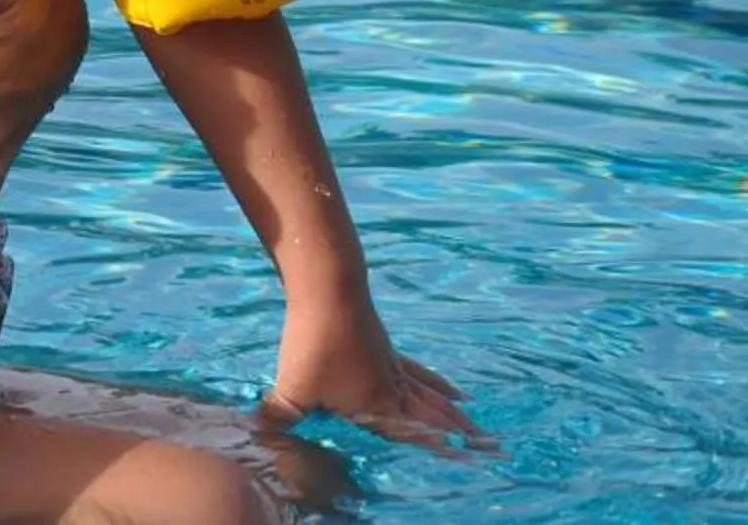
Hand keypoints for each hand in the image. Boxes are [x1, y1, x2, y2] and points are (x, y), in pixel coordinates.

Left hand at [262, 292, 486, 453]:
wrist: (328, 288)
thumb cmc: (312, 343)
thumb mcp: (290, 390)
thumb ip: (276, 418)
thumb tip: (254, 434)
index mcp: (376, 406)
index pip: (414, 436)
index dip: (439, 450)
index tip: (469, 460)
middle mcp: (393, 388)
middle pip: (434, 417)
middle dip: (462, 436)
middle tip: (493, 447)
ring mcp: (393, 365)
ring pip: (432, 396)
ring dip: (454, 413)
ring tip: (478, 424)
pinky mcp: (385, 345)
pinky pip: (419, 372)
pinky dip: (437, 383)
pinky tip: (453, 389)